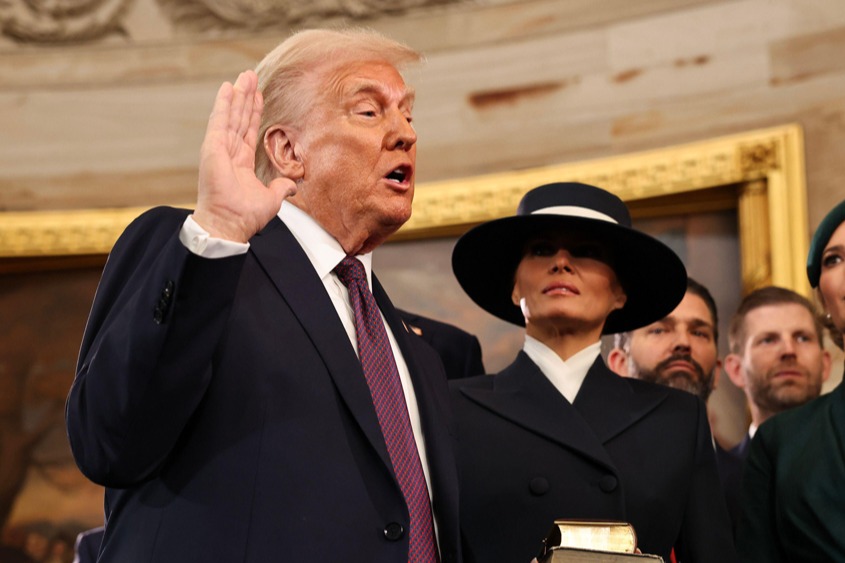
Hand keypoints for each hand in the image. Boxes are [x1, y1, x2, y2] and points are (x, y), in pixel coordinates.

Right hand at [193, 70, 296, 241]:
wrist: (229, 224)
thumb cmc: (244, 217)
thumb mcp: (271, 200)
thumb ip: (280, 188)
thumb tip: (290, 186)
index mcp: (240, 163)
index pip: (248, 131)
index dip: (253, 112)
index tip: (258, 96)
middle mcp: (229, 153)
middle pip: (239, 118)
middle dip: (246, 97)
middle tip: (250, 76)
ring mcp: (219, 148)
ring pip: (231, 115)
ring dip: (238, 95)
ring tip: (244, 76)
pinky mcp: (212, 147)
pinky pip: (219, 120)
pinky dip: (223, 103)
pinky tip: (228, 87)